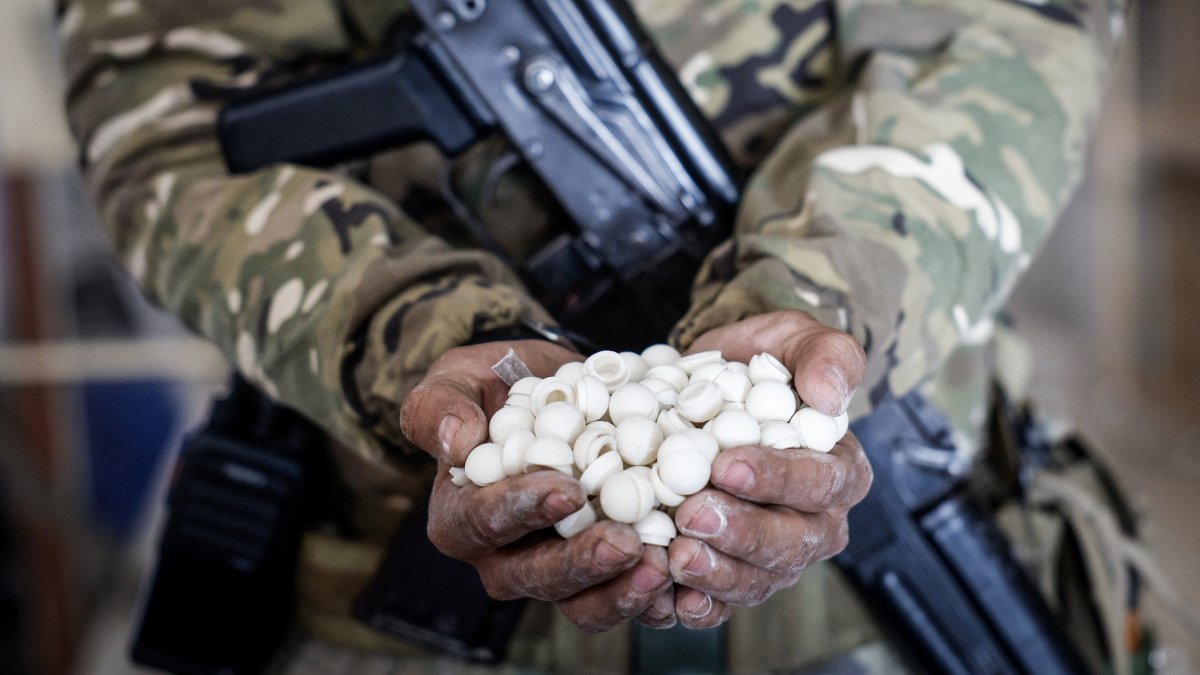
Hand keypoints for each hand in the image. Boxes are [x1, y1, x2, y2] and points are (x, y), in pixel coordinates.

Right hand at [402, 340, 676, 630]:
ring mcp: (553, 572)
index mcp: (459, 517)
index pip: (484, 521)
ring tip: (663, 565)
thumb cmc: (497, 385)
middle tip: (625, 541)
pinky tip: (685, 574)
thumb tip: (454, 442)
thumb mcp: (458, 377)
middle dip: (582, 562)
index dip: (523, 510)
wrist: (555, 395)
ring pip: (583, 602)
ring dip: (622, 590)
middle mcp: (501, 557)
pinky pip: (623, 599)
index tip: (565, 490)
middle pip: (537, 575)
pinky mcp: (600, 575)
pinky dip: (653, 594)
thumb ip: (439, 404)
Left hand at [668, 311, 872, 627]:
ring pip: (757, 579)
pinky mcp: (734, 574)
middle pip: (791, 543)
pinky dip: (698, 605)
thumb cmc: (760, 363)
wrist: (707, 390)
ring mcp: (774, 556)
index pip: (821, 483)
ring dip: (716, 573)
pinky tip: (672, 595)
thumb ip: (826, 355)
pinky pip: (722, 603)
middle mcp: (815, 523)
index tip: (728, 465)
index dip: (777, 478)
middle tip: (693, 514)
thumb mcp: (795, 337)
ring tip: (676, 555)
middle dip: (742, 533)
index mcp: (841, 471)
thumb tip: (830, 395)